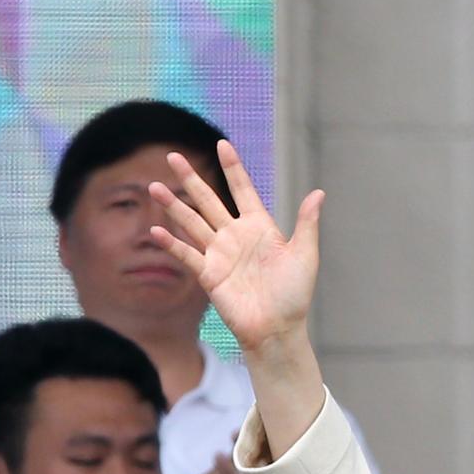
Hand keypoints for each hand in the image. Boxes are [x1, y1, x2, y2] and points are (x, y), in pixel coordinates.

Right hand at [148, 142, 321, 355]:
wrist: (278, 328)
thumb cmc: (294, 294)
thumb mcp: (304, 255)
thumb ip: (306, 223)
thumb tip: (318, 193)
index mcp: (260, 227)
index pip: (242, 190)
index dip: (233, 168)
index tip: (222, 144)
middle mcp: (236, 236)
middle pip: (208, 200)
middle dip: (191, 178)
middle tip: (172, 155)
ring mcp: (219, 254)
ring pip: (192, 222)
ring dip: (173, 205)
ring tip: (154, 186)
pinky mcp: (209, 274)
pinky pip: (186, 254)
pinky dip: (171, 243)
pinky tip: (156, 229)